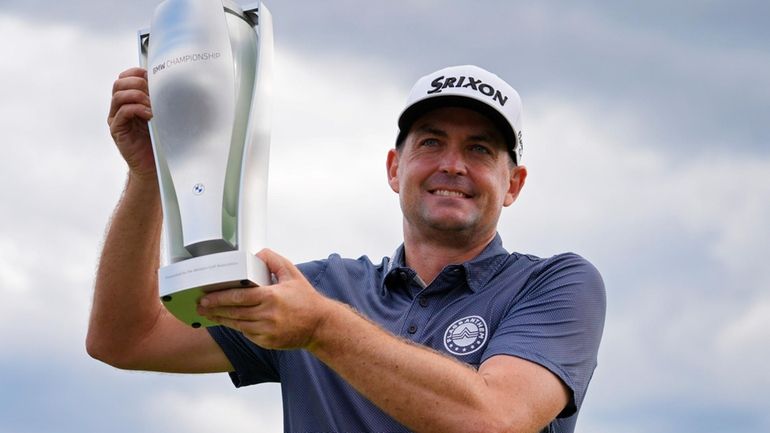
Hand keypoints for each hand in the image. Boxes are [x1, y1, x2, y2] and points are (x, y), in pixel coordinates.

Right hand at [107, 67, 155, 179]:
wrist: (154, 165)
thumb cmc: (159, 140)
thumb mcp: (161, 115)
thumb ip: (161, 100)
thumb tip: (173, 83)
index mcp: (128, 101)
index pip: (125, 78)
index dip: (137, 73)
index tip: (152, 76)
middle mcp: (118, 108)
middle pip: (119, 83)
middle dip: (137, 83)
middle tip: (153, 92)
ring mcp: (116, 119)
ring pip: (119, 96)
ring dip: (138, 96)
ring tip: (152, 105)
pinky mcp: (117, 130)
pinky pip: (122, 112)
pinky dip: (136, 109)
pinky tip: (150, 115)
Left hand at [198, 249, 334, 349]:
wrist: (320, 326)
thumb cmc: (306, 300)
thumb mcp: (293, 274)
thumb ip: (274, 261)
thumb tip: (258, 254)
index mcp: (272, 297)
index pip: (239, 296)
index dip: (220, 297)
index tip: (206, 296)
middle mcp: (267, 315)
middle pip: (234, 312)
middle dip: (214, 309)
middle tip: (200, 305)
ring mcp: (266, 330)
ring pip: (237, 324)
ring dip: (221, 319)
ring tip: (208, 314)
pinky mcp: (266, 341)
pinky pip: (246, 333)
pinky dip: (236, 326)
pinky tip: (228, 321)